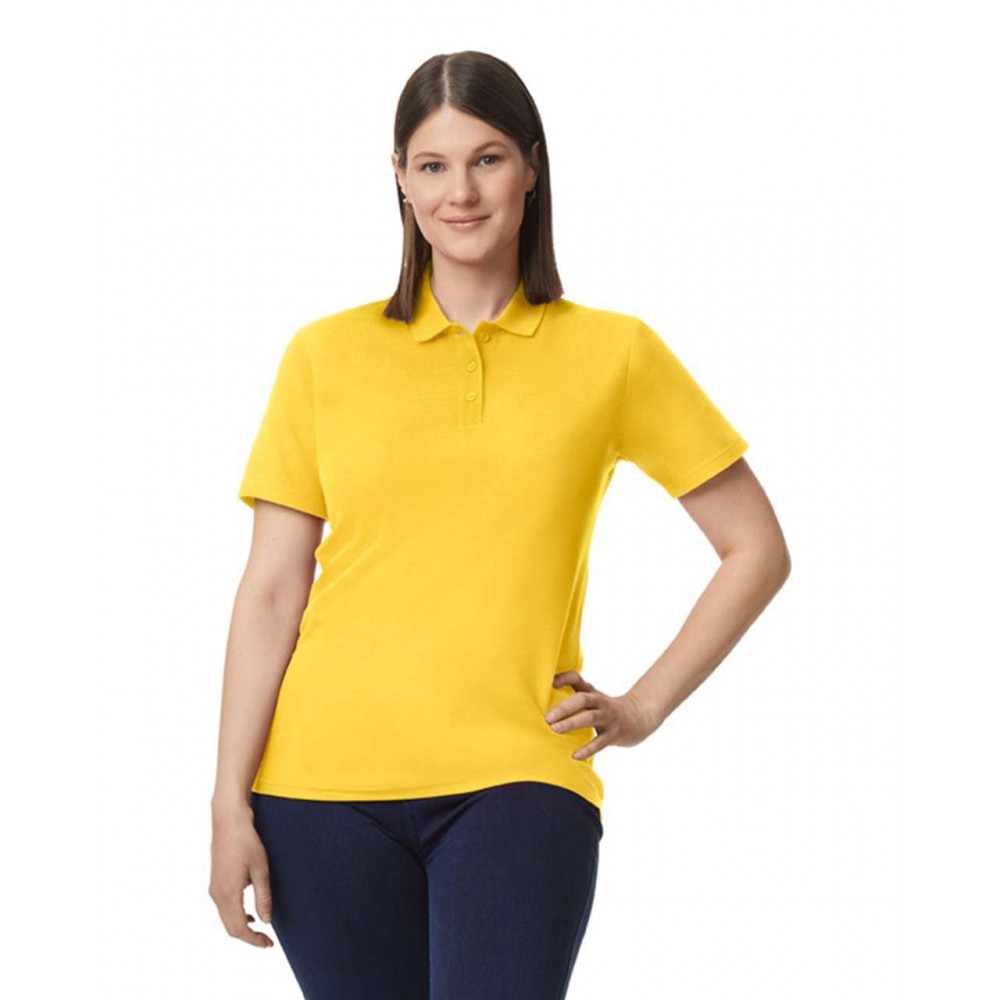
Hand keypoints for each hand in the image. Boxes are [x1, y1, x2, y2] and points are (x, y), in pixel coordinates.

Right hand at [209, 810, 275, 947]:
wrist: (228, 821)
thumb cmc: (246, 842)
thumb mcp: (261, 869)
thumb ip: (263, 897)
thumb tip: (266, 921)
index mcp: (228, 894)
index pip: (239, 928)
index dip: (254, 940)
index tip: (268, 944)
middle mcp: (216, 894)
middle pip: (230, 927)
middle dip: (248, 937)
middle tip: (266, 941)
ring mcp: (213, 888)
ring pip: (225, 918)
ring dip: (241, 927)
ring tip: (259, 929)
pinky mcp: (215, 882)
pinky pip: (223, 907)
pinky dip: (234, 915)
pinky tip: (248, 912)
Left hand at [545, 670, 661, 760]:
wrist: (640, 717)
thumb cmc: (607, 708)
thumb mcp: (593, 698)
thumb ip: (573, 695)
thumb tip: (546, 696)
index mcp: (592, 692)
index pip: (577, 679)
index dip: (564, 678)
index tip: (549, 683)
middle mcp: (600, 702)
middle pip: (582, 699)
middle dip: (564, 707)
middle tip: (547, 717)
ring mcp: (608, 718)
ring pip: (590, 718)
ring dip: (571, 723)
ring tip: (555, 730)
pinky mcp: (615, 734)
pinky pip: (600, 742)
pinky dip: (587, 749)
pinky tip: (575, 755)